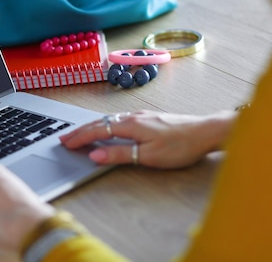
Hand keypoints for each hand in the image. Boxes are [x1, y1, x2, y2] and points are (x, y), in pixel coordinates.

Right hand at [59, 110, 235, 168]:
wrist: (207, 131)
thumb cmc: (181, 145)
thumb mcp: (148, 156)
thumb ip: (120, 155)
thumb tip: (95, 156)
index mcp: (131, 125)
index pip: (97, 130)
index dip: (80, 137)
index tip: (65, 143)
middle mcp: (134, 116)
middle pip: (101, 122)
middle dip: (81, 130)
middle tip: (65, 137)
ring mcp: (142, 115)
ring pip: (110, 120)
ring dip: (93, 127)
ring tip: (81, 134)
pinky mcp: (150, 118)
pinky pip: (120, 119)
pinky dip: (107, 125)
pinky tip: (108, 128)